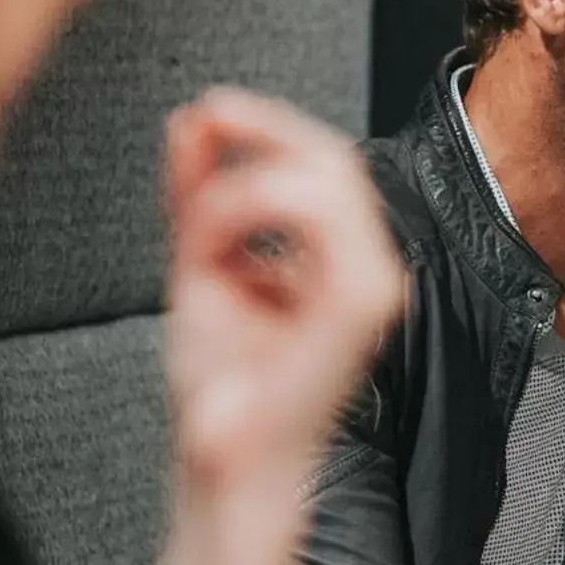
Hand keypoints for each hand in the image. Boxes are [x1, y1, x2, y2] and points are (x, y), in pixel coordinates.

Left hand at [164, 90, 406, 484]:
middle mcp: (369, 268)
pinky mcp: (359, 304)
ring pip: (332, 178)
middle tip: (205, 121)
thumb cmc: (225, 385)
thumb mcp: (202, 262)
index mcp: (342, 260)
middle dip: (263, 129)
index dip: (267, 126)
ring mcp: (372, 286)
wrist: (227, 453)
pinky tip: (214, 240)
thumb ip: (199, 191)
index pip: (325, 165)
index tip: (208, 112)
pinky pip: (320, 219)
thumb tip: (192, 124)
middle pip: (336, 158)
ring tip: (202, 223)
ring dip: (249, 181)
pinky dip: (251, 212)